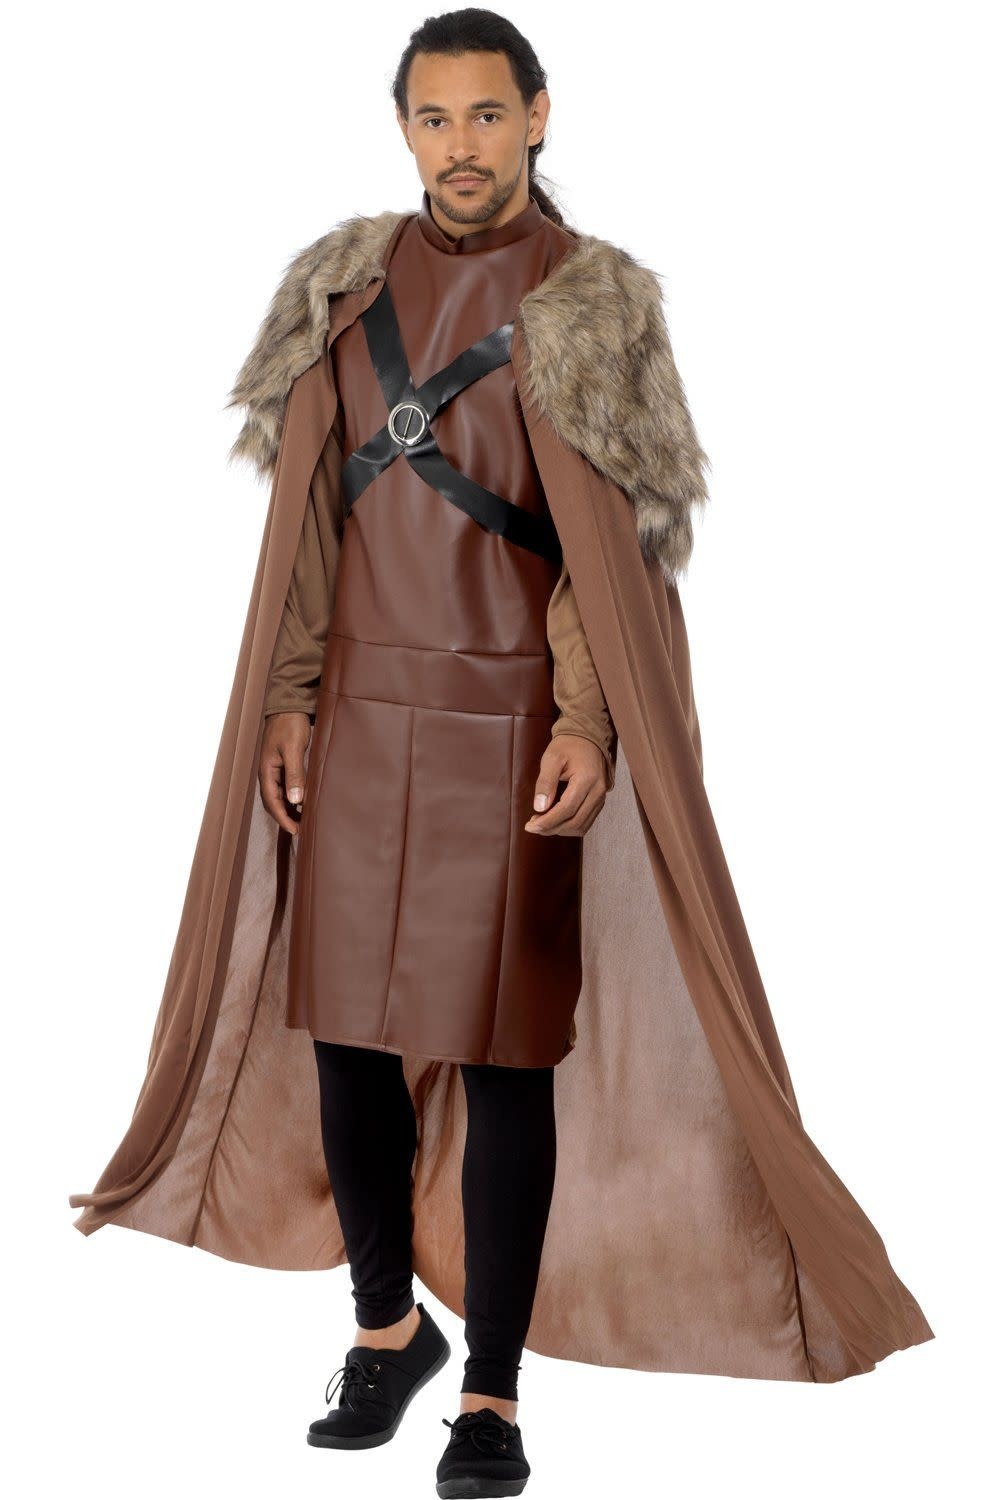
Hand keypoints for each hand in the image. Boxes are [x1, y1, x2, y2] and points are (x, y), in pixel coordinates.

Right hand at [259, 711, 311, 835]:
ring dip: (290, 809)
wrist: (289, 706)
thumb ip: (294, 774)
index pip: (272, 802)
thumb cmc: (289, 725)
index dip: (283, 819)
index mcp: (266, 771)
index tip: (296, 831)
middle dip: (286, 818)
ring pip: (281, 796)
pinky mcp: (283, 766)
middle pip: (274, 803)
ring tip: (304, 820)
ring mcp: (275, 770)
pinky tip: (305, 802)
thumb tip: (295, 800)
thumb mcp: (293, 749)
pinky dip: (294, 798)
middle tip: (302, 830)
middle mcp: (268, 773)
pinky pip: (287, 787)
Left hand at [525, 734, 607, 836]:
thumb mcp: (551, 758)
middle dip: (551, 828)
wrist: (586, 738)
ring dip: (560, 830)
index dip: (547, 822)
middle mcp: (597, 791)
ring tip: (542, 823)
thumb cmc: (568, 746)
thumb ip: (545, 782)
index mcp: (587, 780)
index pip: (566, 810)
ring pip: (581, 825)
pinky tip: (555, 821)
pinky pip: (585, 821)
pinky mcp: (599, 801)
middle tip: (533, 826)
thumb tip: (539, 807)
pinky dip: (569, 826)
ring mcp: (600, 797)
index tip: (530, 825)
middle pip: (574, 822)